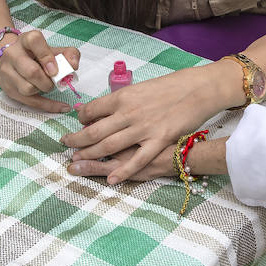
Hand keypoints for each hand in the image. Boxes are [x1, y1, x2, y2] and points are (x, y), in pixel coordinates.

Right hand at [0, 29, 81, 112]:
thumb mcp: (51, 49)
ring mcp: (7, 72)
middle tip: (54, 79)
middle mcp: (12, 54)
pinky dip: (49, 106)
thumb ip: (68, 54)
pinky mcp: (8, 89)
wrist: (10, 59)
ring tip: (46, 84)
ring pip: (27, 88)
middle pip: (31, 71)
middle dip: (47, 80)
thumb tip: (73, 65)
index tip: (55, 69)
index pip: (34, 41)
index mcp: (25, 40)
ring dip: (43, 90)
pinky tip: (62, 106)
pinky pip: (30, 102)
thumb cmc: (35, 54)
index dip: (46, 56)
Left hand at [61, 67, 214, 183]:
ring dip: (90, 155)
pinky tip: (110, 179)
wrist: (199, 89)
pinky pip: (137, 160)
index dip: (81, 119)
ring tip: (77, 161)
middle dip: (76, 140)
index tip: (78, 123)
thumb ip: (122, 101)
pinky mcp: (158, 141)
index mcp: (123, 96)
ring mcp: (143, 128)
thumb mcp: (141, 88)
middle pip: (94, 131)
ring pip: (109, 146)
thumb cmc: (172, 87)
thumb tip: (103, 110)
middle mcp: (128, 112)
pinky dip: (123, 171)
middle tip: (66, 144)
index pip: (92, 109)